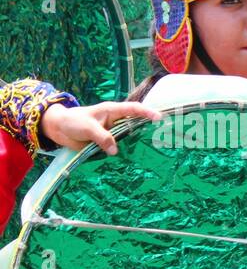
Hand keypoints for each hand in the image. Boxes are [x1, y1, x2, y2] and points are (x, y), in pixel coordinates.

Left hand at [38, 101, 160, 153]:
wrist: (59, 129)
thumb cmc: (73, 121)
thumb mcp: (88, 127)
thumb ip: (102, 138)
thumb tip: (115, 151)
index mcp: (112, 111)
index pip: (133, 109)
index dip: (147, 112)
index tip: (159, 118)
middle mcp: (115, 121)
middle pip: (136, 124)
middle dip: (150, 128)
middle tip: (165, 135)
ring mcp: (112, 133)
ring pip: (129, 138)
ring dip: (139, 143)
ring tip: (154, 150)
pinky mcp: (107, 144)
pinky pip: (120, 148)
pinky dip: (127, 153)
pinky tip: (134, 159)